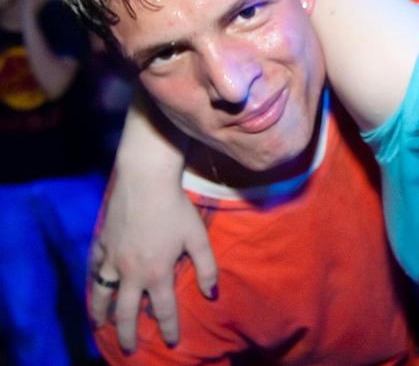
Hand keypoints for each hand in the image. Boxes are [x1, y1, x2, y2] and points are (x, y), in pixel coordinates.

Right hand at [89, 171, 217, 351]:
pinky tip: (95, 287)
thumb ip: (207, 267)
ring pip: (102, 295)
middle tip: (128, 349)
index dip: (169, 329)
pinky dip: (93, 282)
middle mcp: (131, 272)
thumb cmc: (176, 208)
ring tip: (101, 325)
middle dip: (127, 334)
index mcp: (157, 273)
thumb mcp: (198, 237)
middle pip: (126, 313)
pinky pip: (93, 269)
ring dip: (101, 314)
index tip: (173, 342)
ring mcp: (112, 259)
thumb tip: (212, 293)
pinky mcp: (101, 244)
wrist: (145, 181)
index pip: (163, 310)